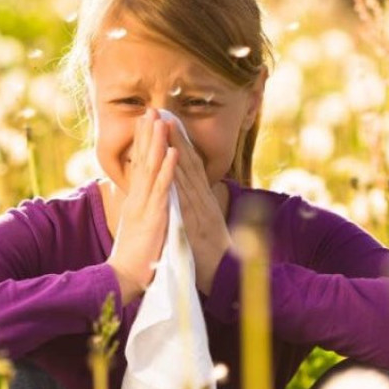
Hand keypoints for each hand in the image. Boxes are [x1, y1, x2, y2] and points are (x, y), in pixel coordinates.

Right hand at [106, 108, 178, 304]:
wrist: (124, 278)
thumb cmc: (134, 256)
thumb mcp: (137, 227)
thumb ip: (140, 210)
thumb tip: (142, 198)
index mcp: (135, 200)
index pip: (139, 165)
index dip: (143, 142)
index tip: (146, 121)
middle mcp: (137, 198)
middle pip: (142, 160)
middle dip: (147, 134)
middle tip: (151, 109)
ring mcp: (145, 205)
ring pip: (152, 168)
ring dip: (157, 143)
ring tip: (161, 121)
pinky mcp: (154, 216)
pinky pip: (163, 189)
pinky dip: (168, 169)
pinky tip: (173, 152)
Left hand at [162, 116, 232, 295]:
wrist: (225, 276)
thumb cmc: (211, 253)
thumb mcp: (203, 224)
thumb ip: (197, 207)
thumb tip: (189, 194)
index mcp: (202, 199)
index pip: (190, 166)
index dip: (179, 143)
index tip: (168, 122)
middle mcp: (203, 199)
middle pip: (188, 162)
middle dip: (175, 137)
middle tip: (163, 112)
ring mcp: (200, 208)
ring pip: (187, 173)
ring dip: (176, 148)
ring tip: (165, 126)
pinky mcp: (196, 222)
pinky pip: (186, 198)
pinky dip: (179, 179)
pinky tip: (172, 162)